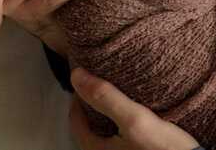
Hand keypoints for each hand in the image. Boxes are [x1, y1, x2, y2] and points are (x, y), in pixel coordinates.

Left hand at [68, 67, 199, 149]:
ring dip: (113, 107)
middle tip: (109, 78)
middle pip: (91, 120)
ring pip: (107, 125)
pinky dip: (126, 117)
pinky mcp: (136, 149)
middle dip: (98, 99)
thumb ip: (106, 98)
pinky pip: (122, 131)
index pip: (75, 115)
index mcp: (95, 149)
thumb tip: (78, 76)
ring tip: (125, 89)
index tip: (92, 74)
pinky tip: (139, 107)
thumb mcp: (135, 119)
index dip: (82, 92)